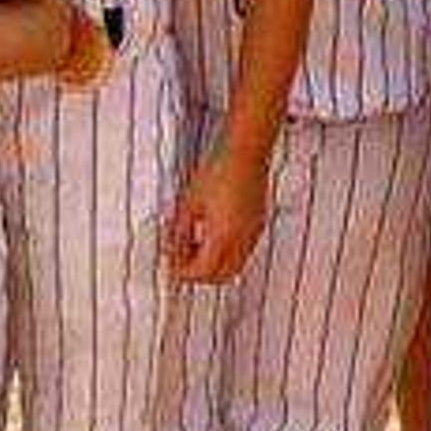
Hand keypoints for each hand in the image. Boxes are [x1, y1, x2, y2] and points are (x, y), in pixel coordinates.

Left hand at [161, 141, 267, 284]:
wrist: (245, 153)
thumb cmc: (219, 171)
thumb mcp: (188, 203)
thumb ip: (179, 230)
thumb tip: (172, 245)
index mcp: (222, 238)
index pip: (201, 272)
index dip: (182, 272)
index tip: (171, 264)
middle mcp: (242, 241)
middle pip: (221, 276)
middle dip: (199, 274)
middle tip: (182, 260)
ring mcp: (253, 234)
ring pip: (234, 266)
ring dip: (214, 264)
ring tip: (195, 245)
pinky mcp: (258, 225)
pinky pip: (243, 251)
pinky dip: (226, 252)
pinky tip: (213, 234)